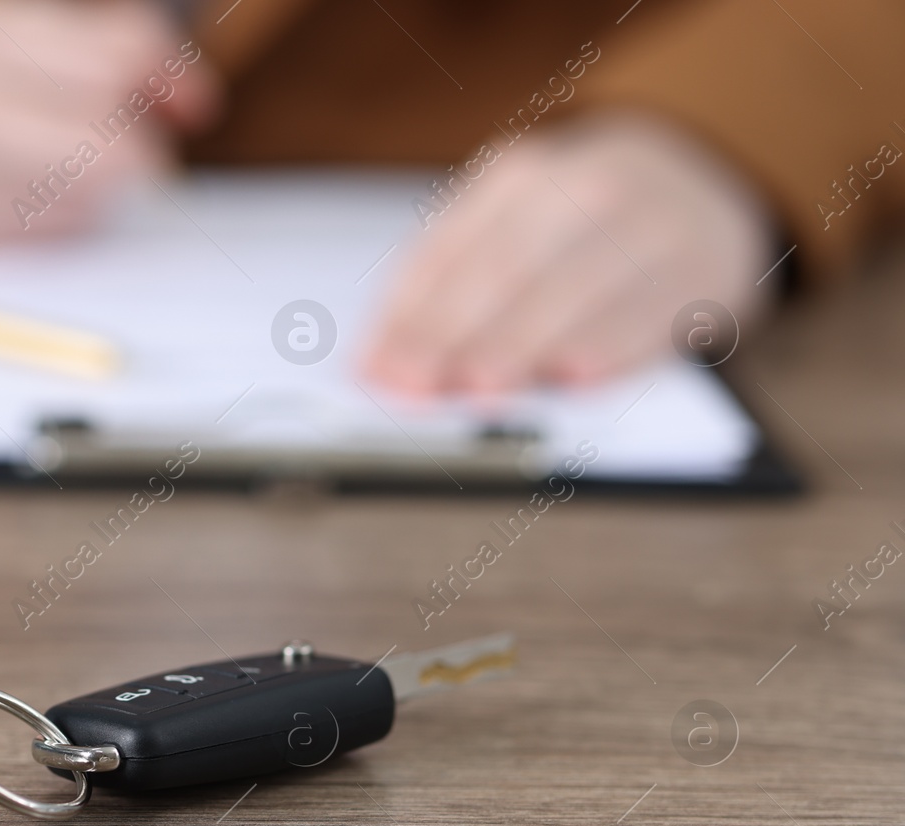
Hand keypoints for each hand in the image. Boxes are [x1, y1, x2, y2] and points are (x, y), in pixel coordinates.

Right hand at [0, 0, 217, 244]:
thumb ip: (94, 47)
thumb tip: (189, 100)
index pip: (119, 58)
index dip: (175, 82)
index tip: (195, 107)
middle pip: (109, 139)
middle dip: (141, 152)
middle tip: (136, 156)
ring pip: (86, 201)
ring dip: (102, 194)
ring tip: (66, 174)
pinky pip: (46, 244)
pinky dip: (61, 227)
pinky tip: (30, 206)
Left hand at [364, 113, 777, 394]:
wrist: (708, 181)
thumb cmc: (582, 224)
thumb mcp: (516, 226)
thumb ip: (448, 289)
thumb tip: (381, 364)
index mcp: (519, 177)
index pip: (449, 250)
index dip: (408, 315)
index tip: (376, 369)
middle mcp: (584, 189)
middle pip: (506, 268)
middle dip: (454, 334)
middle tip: (417, 386)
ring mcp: (649, 226)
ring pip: (575, 290)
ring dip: (522, 345)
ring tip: (479, 389)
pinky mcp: (701, 270)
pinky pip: (650, 312)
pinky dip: (610, 347)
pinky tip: (573, 377)